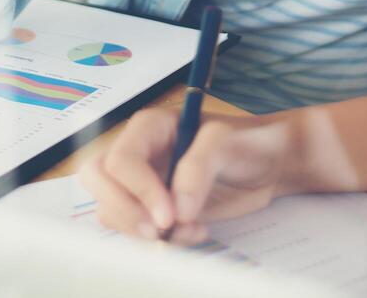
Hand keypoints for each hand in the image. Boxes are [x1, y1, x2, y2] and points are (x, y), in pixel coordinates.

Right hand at [78, 108, 292, 243]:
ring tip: (188, 230)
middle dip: (123, 211)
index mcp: (150, 127)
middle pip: (98, 181)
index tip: (168, 216)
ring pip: (110, 209)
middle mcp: (139, 153)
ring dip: (142, 230)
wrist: (268, 164)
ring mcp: (142, 182)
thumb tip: (177, 209)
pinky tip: (192, 232)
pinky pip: (135, 229)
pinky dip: (159, 239)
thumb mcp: (227, 143)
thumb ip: (199, 168)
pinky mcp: (153, 208)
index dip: (138, 190)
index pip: (121, 160)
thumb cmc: (247, 142)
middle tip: (158, 231)